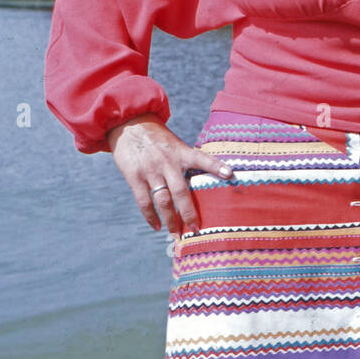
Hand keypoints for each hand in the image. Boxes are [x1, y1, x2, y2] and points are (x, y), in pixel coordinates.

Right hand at [106, 114, 232, 234]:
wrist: (129, 124)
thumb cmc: (157, 138)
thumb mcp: (175, 144)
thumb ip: (186, 161)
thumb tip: (202, 179)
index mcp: (180, 152)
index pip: (201, 159)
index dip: (216, 166)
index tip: (230, 174)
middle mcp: (167, 163)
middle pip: (181, 191)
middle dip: (189, 212)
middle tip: (196, 229)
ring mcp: (150, 171)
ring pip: (163, 200)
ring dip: (171, 219)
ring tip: (177, 234)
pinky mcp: (134, 177)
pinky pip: (144, 201)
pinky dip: (150, 216)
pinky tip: (157, 226)